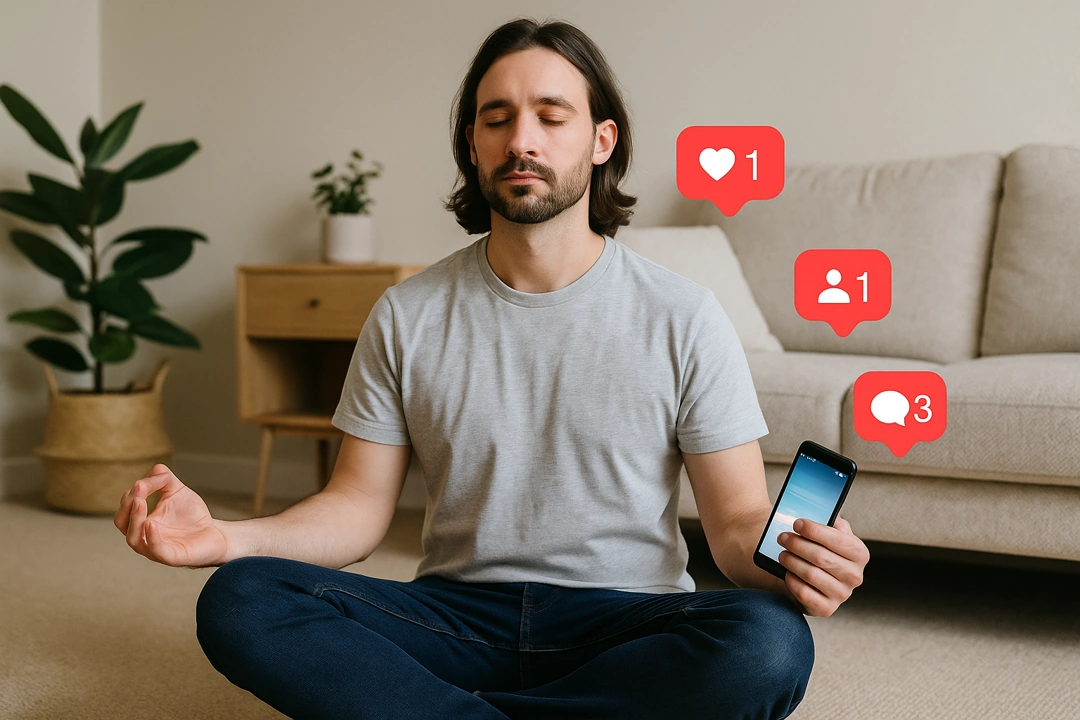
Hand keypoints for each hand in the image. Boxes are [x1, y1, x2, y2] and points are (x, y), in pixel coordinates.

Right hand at [114, 463, 229, 568]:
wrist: (215, 533)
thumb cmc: (192, 515)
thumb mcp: (177, 491)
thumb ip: (165, 479)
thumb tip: (155, 469)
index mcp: (141, 521)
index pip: (126, 507)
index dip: (133, 493)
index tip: (145, 481)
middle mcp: (143, 537)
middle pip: (122, 523)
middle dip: (127, 505)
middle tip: (138, 489)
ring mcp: (155, 549)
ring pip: (133, 539)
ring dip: (134, 520)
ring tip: (140, 502)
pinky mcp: (171, 557)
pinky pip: (156, 550)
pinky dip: (151, 538)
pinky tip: (151, 523)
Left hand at [777, 515, 868, 616]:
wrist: (808, 574)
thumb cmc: (818, 547)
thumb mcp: (828, 531)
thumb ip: (830, 519)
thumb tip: (826, 508)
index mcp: (859, 554)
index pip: (839, 540)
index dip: (816, 531)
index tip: (797, 523)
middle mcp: (855, 576)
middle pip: (822, 557)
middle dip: (798, 545)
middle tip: (782, 537)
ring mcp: (841, 594)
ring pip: (812, 575)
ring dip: (792, 561)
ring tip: (781, 553)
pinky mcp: (825, 609)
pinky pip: (805, 594)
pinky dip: (792, 581)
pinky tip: (786, 572)